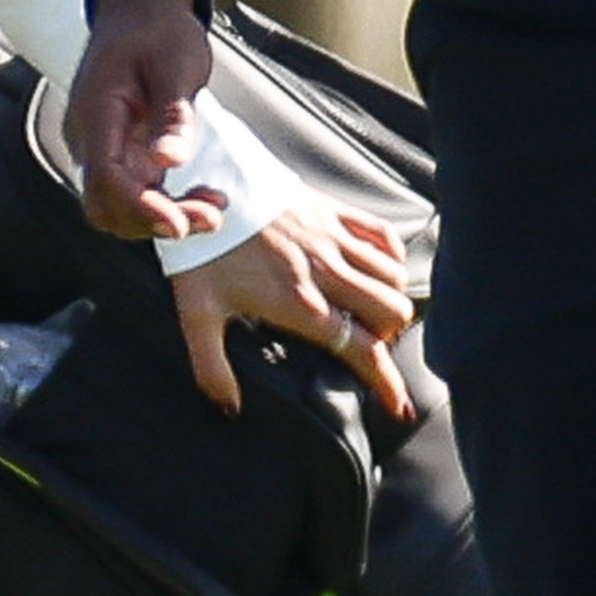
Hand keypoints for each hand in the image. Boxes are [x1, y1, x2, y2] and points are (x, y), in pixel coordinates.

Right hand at [66, 0, 220, 242]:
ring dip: (164, 217)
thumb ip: (172, 115)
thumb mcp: (176, 63)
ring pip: (120, 206)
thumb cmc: (158, 30)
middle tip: (211, 218)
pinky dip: (167, 204)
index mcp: (96, 111)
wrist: (142, 9)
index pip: (104, 176)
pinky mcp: (120, 153)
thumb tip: (169, 163)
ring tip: (215, 210)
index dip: (139, 207)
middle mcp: (90, 136)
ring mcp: (102, 147)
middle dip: (153, 221)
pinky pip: (136, 192)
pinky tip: (204, 198)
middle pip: (106, 203)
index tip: (180, 223)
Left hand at [168, 193, 419, 419]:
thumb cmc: (200, 251)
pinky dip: (390, 256)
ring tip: (371, 309)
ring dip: (391, 298)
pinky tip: (377, 266)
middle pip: (391, 313)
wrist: (201, 186)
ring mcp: (334, 239)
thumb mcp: (197, 315)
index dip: (387, 382)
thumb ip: (212, 368)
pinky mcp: (334, 211)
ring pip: (394, 276)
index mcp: (300, 304)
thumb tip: (229, 409)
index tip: (398, 405)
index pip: (361, 349)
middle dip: (388, 337)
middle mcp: (326, 272)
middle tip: (368, 342)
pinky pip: (384, 235)